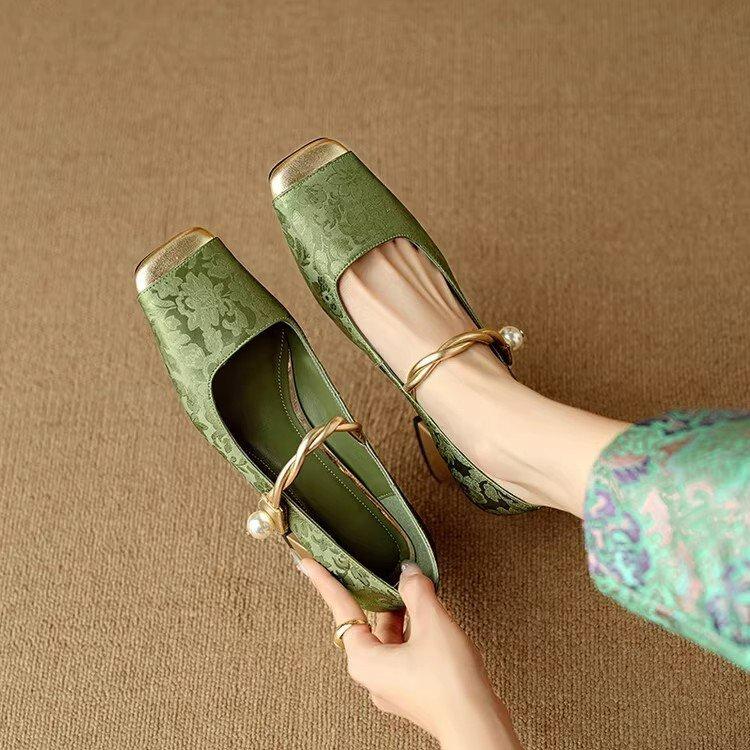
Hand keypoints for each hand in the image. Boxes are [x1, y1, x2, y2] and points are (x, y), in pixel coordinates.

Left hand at [297, 558, 522, 749]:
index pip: (342, 611)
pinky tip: (430, 618)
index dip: (326, 582)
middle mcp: (374, 675)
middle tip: (383, 571)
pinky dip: (415, 630)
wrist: (477, 725)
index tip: (310, 564)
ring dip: (403, 613)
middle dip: (381, 596)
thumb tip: (408, 574)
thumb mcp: (432, 622)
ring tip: (418, 592)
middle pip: (370, 623)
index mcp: (365, 661)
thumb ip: (416, 591)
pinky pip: (405, 651)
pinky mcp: (413, 689)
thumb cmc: (449, 685)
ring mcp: (393, 685)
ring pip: (390, 637)